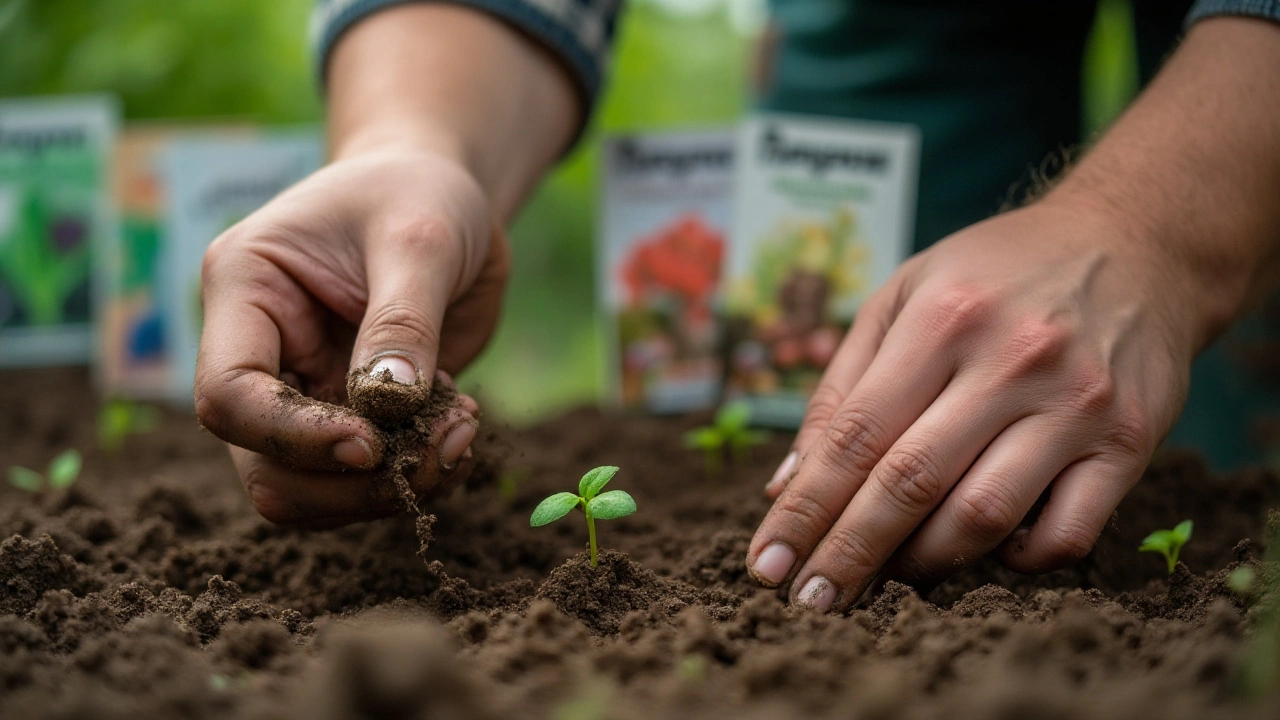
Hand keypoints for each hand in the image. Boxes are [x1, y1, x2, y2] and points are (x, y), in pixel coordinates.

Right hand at [194, 149, 508, 527]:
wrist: (446, 199)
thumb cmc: (420, 195)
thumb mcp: (420, 239)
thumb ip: (404, 321)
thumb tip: (391, 407)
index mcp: (244, 291)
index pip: (227, 395)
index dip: (294, 436)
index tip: (373, 445)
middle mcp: (260, 353)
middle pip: (265, 467)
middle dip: (352, 483)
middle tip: (442, 450)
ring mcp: (305, 392)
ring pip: (312, 492)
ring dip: (390, 488)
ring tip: (462, 433)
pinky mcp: (352, 417)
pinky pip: (364, 481)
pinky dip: (415, 474)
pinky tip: (461, 426)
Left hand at [746, 198, 1196, 609]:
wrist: (1135, 244)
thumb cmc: (995, 276)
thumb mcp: (903, 296)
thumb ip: (842, 388)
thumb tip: (787, 487)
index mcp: (943, 317)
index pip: (855, 436)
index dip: (805, 509)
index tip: (766, 563)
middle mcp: (1013, 359)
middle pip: (910, 484)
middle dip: (848, 552)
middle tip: (810, 600)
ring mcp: (1077, 404)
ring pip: (983, 517)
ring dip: (922, 564)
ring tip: (887, 578)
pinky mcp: (1131, 443)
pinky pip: (1066, 534)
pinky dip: (1016, 561)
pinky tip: (985, 551)